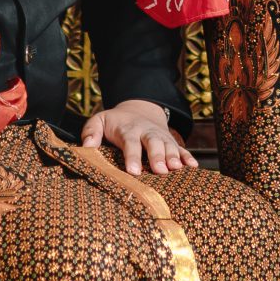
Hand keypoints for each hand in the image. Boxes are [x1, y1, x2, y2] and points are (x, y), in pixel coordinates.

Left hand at [80, 98, 196, 176]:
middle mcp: (146, 132)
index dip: (132, 157)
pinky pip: (181, 148)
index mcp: (128, 130)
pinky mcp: (171, 141)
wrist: (139, 109)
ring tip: (177, 169)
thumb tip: (86, 147)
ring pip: (169, 145)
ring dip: (174, 157)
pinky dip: (187, 157)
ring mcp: (161, 137)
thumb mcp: (99, 120)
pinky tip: (193, 167)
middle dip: (157, 156)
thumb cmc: (115, 122)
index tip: (133, 171)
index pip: (130, 143)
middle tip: (160, 171)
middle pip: (153, 143)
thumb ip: (91, 132)